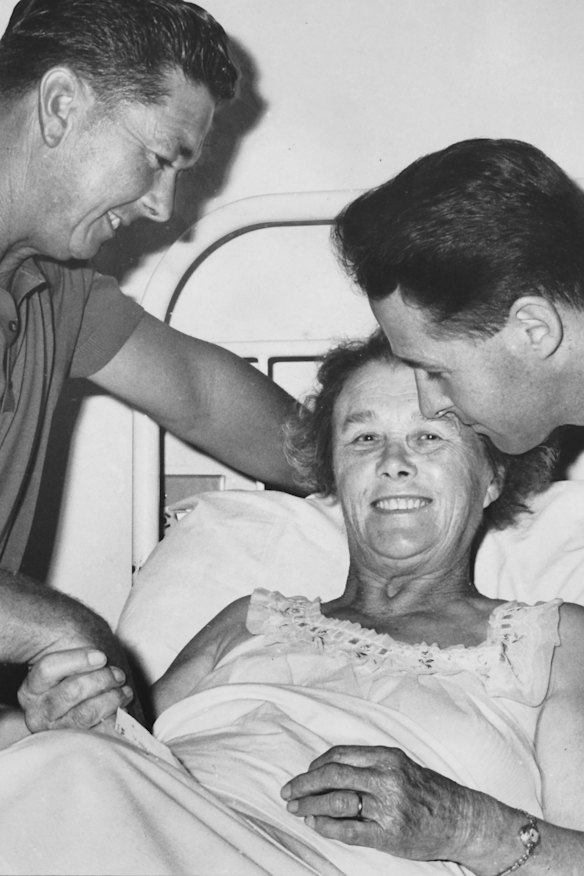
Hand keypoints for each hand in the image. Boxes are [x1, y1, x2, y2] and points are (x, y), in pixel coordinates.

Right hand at [18, 648, 133, 732]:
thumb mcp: (70, 666)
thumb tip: (100, 658)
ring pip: (86, 713)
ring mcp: (54, 734)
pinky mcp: (75, 748)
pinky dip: (116, 719)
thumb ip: (78, 656)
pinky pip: (100, 734)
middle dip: (102, 679)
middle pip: (71, 691)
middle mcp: (37, 714)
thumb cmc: (76, 682)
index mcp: (30, 689)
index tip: (102, 656)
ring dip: (112, 699)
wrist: (79, 714)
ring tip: (125, 691)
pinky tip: (123, 709)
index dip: (78, 659)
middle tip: (119, 675)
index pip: (47, 668)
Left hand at [281, 745, 471, 861]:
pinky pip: (349, 829)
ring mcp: (388, 805)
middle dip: (304, 783)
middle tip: (287, 792)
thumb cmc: (428, 792)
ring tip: (297, 809)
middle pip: (332, 774)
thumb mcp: (401, 766)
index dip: (315, 765)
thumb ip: (370, 765)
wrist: (461, 819)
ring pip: (336, 800)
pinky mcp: (389, 833)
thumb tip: (329, 771)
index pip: (339, 755)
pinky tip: (317, 825)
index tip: (303, 773)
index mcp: (386, 756)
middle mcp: (386, 776)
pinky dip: (327, 827)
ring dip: (310, 805)